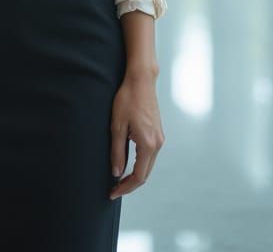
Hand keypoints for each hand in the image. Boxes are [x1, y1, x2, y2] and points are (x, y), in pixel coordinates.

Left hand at [109, 69, 163, 198]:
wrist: (141, 80)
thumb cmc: (127, 99)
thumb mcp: (117, 126)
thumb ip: (117, 151)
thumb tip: (116, 173)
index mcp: (148, 144)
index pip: (139, 176)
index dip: (125, 187)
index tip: (112, 192)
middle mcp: (158, 144)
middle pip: (146, 174)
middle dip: (130, 184)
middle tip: (114, 189)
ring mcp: (160, 138)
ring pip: (148, 165)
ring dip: (135, 174)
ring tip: (119, 178)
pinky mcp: (158, 132)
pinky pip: (150, 155)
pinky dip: (140, 164)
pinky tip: (129, 163)